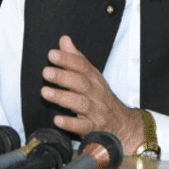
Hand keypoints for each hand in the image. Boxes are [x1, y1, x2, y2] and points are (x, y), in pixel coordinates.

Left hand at [40, 35, 143, 152]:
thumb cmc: (101, 97)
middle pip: (81, 83)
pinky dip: (70, 124)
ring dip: (62, 97)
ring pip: (80, 103)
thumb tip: (64, 40)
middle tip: (46, 72)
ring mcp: (96, 111)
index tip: (52, 54)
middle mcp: (96, 93)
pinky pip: (83, 126)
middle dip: (63, 77)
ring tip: (46, 92)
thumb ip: (76, 58)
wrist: (123, 123)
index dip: (67, 59)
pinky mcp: (94, 128)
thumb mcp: (91, 76)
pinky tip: (58, 119)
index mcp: (94, 78)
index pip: (81, 66)